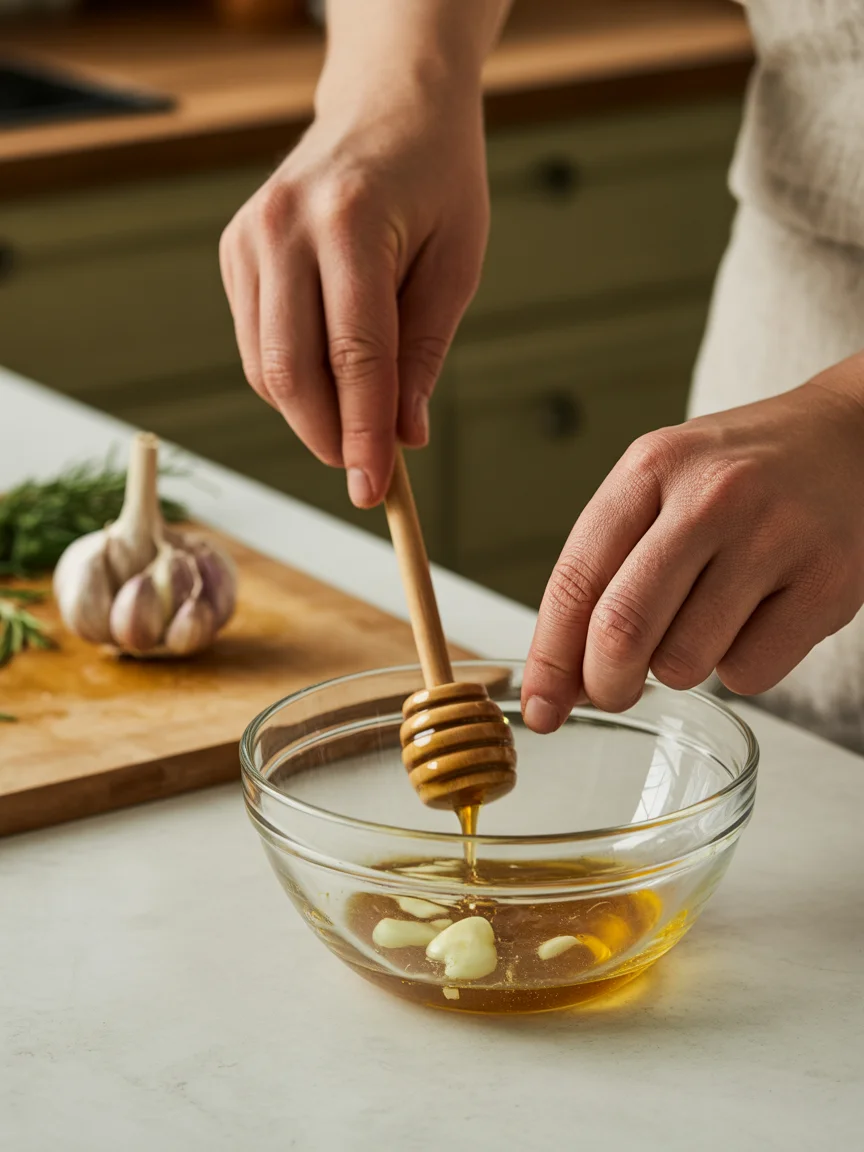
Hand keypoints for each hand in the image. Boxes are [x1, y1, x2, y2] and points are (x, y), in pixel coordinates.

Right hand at [219, 68, 487, 507]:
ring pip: (264, 366)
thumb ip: (424, 353)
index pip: (353, 355)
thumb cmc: (437, 180)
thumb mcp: (457, 264)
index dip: (363, 433)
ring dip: (310, 416)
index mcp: (351, 221)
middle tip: (366, 473)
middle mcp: (284, 227)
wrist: (386, 104)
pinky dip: (292, 381)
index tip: (373, 490)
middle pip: (291, 371)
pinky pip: (256, 344)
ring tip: (357, 423)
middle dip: (328, 437)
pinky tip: (331, 379)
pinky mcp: (234, 251)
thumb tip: (403, 438)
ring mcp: (249, 237)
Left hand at [522, 360, 863, 730]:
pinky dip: (739, 668)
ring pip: (684, 662)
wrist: (849, 440)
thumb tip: (559, 677)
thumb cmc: (737, 476)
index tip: (539, 708)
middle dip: (604, 684)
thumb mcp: (660, 486)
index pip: (575, 581)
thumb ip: (606, 567)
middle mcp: (710, 498)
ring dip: (677, 667)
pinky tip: (754, 620)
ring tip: (703, 620)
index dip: (549, 659)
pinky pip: (750, 674)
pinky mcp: (827, 583)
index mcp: (651, 469)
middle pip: (621, 630)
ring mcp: (774, 538)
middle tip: (613, 690)